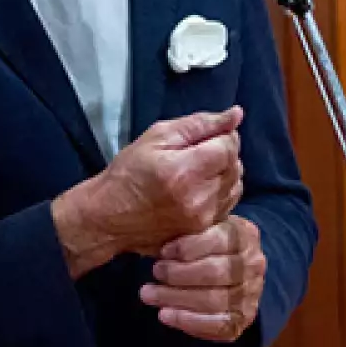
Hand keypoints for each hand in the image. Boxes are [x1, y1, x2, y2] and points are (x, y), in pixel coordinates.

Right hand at [52, 107, 244, 274]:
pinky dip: (220, 192)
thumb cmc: (129, 171)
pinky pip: (228, 205)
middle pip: (235, 166)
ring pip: (235, 186)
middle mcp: (199, 199)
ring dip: (224, 173)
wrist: (109, 216)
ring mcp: (202, 220)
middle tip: (198, 153)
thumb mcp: (158, 136)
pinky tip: (200, 188)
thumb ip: (201, 124)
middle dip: (223, 154)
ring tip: (198, 170)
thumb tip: (236, 114)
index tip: (205, 137)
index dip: (222, 136)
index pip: (229, 146)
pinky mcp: (203, 233)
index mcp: (185, 171)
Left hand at [141, 215, 265, 342]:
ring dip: (176, 298)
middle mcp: (254, 264)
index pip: (218, 240)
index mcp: (246, 235)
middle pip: (214, 272)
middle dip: (178, 274)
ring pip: (213, 299)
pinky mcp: (243, 319)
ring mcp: (251, 294)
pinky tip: (165, 315)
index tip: (162, 252)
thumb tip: (160, 231)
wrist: (236, 275)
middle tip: (154, 272)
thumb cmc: (212, 246)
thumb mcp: (207, 228)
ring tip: (149, 294)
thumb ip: (192, 229)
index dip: (188, 247)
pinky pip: (216, 325)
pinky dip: (188, 321)